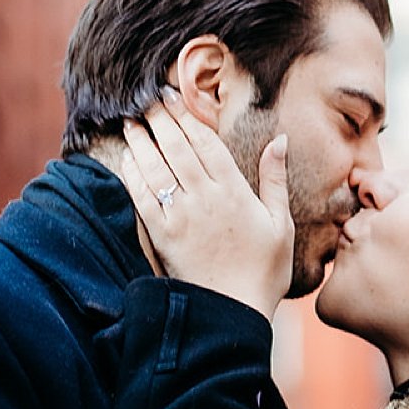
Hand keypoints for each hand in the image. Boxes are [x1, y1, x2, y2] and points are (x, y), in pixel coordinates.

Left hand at [115, 89, 293, 321]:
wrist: (233, 312)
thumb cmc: (263, 270)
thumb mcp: (281, 224)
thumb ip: (275, 179)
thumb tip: (280, 140)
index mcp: (235, 192)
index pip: (206, 143)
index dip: (187, 116)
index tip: (173, 96)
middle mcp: (205, 199)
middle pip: (177, 149)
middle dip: (160, 120)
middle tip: (146, 99)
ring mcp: (181, 217)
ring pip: (156, 169)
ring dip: (141, 142)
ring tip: (130, 121)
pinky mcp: (163, 236)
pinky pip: (143, 198)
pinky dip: (133, 176)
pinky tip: (127, 161)